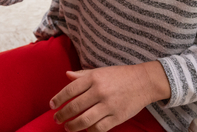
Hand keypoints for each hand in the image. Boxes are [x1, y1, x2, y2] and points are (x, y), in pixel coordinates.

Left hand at [50, 62, 170, 131]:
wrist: (144, 81)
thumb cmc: (120, 75)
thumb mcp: (100, 71)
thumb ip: (82, 75)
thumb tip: (66, 75)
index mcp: (94, 78)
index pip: (70, 90)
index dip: (58, 99)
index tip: (52, 105)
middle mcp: (99, 91)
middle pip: (75, 107)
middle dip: (62, 115)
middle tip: (57, 119)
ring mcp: (109, 105)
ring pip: (85, 120)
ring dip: (73, 126)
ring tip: (68, 127)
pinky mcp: (117, 117)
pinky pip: (99, 128)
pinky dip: (90, 131)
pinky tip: (86, 130)